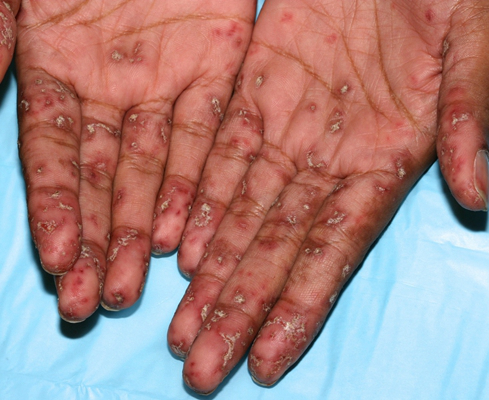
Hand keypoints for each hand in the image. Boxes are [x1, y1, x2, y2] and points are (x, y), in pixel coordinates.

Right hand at [0, 0, 254, 320]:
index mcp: (58, 73)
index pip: (52, 159)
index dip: (53, 209)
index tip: (56, 259)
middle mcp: (111, 94)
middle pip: (102, 182)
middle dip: (97, 241)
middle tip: (92, 301)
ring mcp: (164, 86)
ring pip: (155, 173)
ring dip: (142, 230)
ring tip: (134, 284)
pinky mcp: (216, 69)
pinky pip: (207, 135)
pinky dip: (196, 184)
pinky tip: (184, 233)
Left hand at [167, 0, 488, 392]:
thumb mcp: (473, 43)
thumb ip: (473, 114)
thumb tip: (477, 192)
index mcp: (384, 159)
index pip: (331, 253)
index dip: (296, 308)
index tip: (264, 362)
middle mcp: (328, 159)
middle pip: (272, 250)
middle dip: (235, 310)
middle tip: (198, 368)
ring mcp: (287, 129)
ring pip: (238, 216)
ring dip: (208, 275)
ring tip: (179, 328)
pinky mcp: (253, 92)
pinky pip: (220, 158)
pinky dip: (198, 205)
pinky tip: (176, 250)